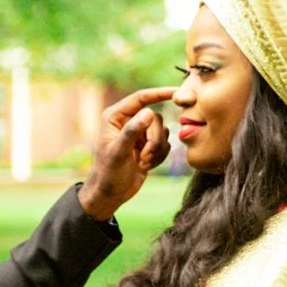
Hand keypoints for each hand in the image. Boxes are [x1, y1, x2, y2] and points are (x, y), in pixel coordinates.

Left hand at [76, 86, 177, 219]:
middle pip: (156, 118)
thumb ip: (132, 131)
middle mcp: (128, 121)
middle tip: (143, 156)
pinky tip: (145, 165)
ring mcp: (139, 133)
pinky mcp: (148, 145)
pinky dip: (159, 156)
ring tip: (142, 162)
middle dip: (154, 140)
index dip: (160, 93)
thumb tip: (149, 112)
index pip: (141, 98)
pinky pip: (165, 143)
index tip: (177, 92)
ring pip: (163, 131)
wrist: (110, 194)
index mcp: (115, 116)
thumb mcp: (119, 152)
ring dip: (156, 150)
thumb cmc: (108, 174)